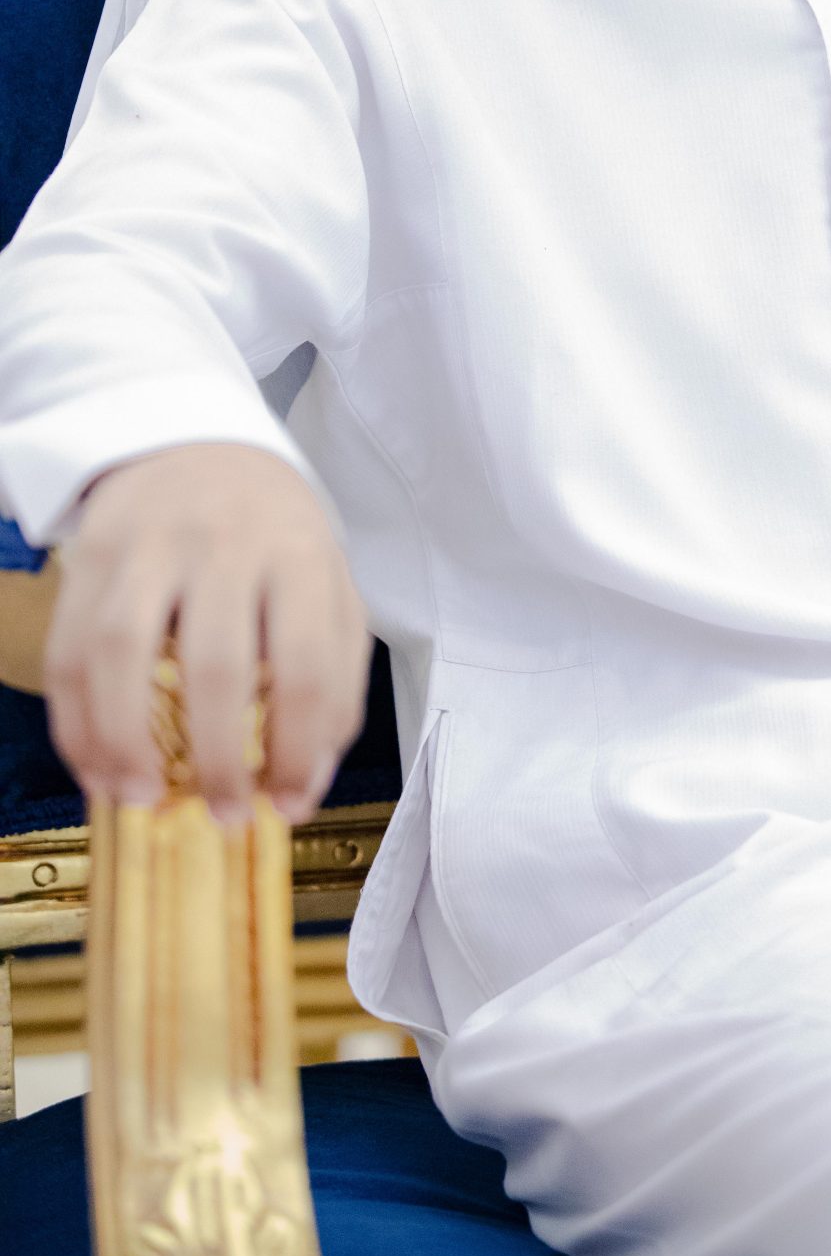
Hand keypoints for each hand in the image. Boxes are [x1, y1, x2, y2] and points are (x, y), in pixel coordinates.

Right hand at [44, 441, 370, 827]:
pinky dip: (77, 721)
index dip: (300, 749)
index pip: (308, 665)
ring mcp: (149, 544)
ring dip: (127, 742)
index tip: (290, 803)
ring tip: (142, 798)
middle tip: (221, 815)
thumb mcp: (326, 582)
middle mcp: (225, 542)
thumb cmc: (271, 531)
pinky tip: (98, 766)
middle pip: (216, 665)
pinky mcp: (90, 553)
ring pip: (124, 651)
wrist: (194, 440)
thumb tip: (308, 779)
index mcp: (299, 553)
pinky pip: (70, 649)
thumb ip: (335, 675)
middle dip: (218, 758)